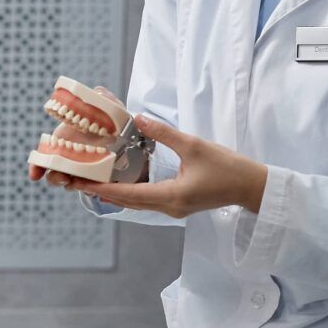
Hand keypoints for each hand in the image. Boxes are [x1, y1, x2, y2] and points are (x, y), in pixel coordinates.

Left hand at [48, 115, 266, 218]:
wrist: (251, 187)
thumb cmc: (227, 167)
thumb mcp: (195, 146)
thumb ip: (164, 133)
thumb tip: (139, 118)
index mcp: (171, 196)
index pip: (128, 195)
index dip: (102, 189)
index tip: (80, 184)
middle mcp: (168, 207)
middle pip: (127, 202)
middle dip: (101, 192)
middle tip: (76, 182)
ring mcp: (173, 209)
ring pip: (135, 203)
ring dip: (114, 193)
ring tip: (91, 182)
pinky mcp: (177, 205)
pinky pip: (146, 201)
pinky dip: (130, 193)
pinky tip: (118, 183)